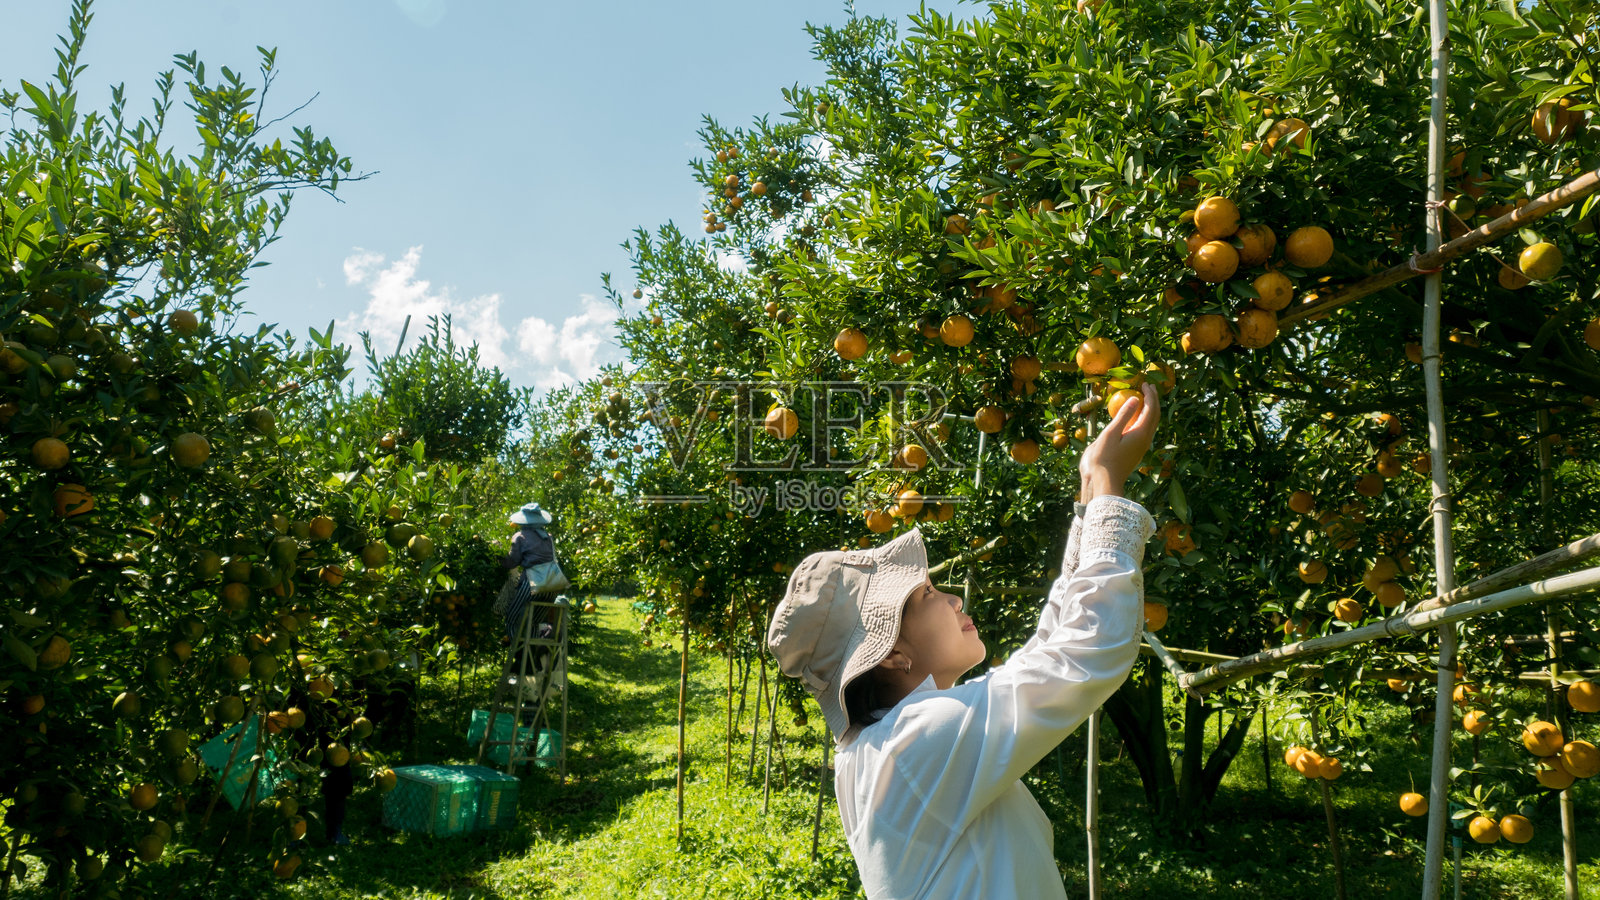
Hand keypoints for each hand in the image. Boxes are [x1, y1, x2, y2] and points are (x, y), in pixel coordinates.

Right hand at [1079, 383, 1160, 501]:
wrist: (1105, 481)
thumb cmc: (1104, 457)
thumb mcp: (1111, 433)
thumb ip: (1124, 415)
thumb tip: (1135, 398)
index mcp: (1141, 433)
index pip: (1151, 409)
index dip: (1149, 395)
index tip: (1144, 383)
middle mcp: (1146, 439)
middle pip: (1155, 415)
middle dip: (1154, 399)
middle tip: (1149, 387)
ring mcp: (1143, 446)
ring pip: (1152, 423)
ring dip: (1151, 408)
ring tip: (1145, 398)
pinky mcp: (1138, 450)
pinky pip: (1146, 429)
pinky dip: (1145, 417)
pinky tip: (1137, 415)